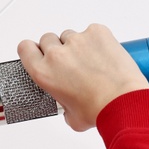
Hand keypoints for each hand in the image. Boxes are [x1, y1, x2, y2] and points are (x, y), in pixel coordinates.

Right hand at [16, 24, 147, 131]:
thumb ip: (63, 105)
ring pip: (70, 35)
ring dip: (78, 45)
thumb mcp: (71, 117)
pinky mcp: (97, 32)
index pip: (25, 48)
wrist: (124, 101)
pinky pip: (92, 31)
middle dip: (57, 49)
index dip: (32, 50)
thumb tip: (70, 104)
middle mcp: (57, 54)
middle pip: (48, 39)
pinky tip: (105, 55)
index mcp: (44, 72)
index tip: (38, 53)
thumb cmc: (99, 110)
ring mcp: (77, 40)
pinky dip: (97, 41)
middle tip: (71, 63)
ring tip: (92, 62)